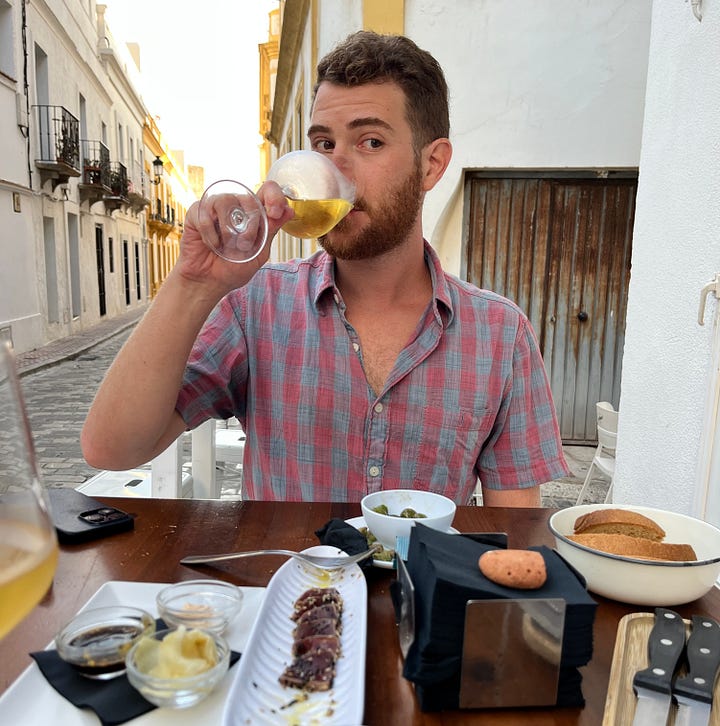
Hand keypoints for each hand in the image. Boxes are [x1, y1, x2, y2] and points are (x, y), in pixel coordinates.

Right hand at [175, 181, 294, 295]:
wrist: (209, 282)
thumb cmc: (233, 268)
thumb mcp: (259, 253)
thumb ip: (271, 231)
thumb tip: (289, 211)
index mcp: (254, 214)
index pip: (268, 190)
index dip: (274, 196)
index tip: (275, 212)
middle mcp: (235, 206)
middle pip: (248, 197)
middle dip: (251, 224)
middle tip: (246, 244)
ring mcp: (215, 208)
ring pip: (225, 201)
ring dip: (229, 229)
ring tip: (227, 247)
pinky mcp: (196, 213)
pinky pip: (205, 214)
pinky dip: (210, 234)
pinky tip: (211, 245)